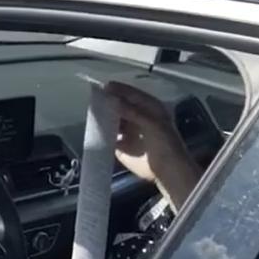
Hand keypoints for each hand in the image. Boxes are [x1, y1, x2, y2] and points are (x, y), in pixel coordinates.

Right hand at [105, 81, 201, 208]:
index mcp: (148, 107)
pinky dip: (101, 133)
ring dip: (103, 117)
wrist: (167, 171)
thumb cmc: (165, 144)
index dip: (118, 89)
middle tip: (93, 100)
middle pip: (118, 105)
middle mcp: (137, 116)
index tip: (102, 87)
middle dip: (107, 103)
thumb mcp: (152, 123)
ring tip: (92, 114)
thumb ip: (132, 111)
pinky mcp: (121, 144)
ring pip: (111, 119)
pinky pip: (107, 135)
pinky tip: (94, 130)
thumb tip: (112, 101)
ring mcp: (128, 130)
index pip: (130, 93)